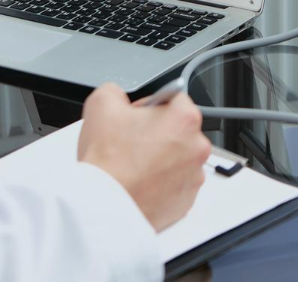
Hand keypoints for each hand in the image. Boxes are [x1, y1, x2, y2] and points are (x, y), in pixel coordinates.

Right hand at [77, 83, 211, 230]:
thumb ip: (115, 91)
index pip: (173, 98)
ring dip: (160, 159)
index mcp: (184, 118)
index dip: (150, 105)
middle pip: (178, 129)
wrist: (105, 207)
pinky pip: (175, 184)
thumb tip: (118, 96)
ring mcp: (194, 177)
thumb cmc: (108, 162)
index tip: (137, 116)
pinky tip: (139, 182)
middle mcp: (197, 147)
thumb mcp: (100, 104)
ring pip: (177, 158)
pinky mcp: (186, 201)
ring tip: (132, 166)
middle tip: (130, 142)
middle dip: (156, 132)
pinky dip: (161, 183)